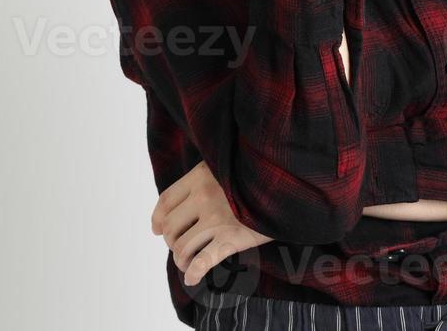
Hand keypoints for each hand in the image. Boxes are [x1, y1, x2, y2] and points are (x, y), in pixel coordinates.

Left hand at [151, 161, 272, 286]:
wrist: (288, 186)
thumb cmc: (257, 177)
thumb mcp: (228, 168)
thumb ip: (205, 180)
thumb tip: (180, 208)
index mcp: (201, 175)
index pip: (165, 201)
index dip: (158, 219)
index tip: (158, 229)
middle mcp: (204, 196)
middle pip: (170, 227)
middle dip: (172, 241)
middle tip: (183, 244)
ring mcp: (217, 218)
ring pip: (181, 247)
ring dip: (181, 260)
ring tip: (189, 262)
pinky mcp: (232, 238)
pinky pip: (202, 263)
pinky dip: (193, 274)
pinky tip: (192, 278)